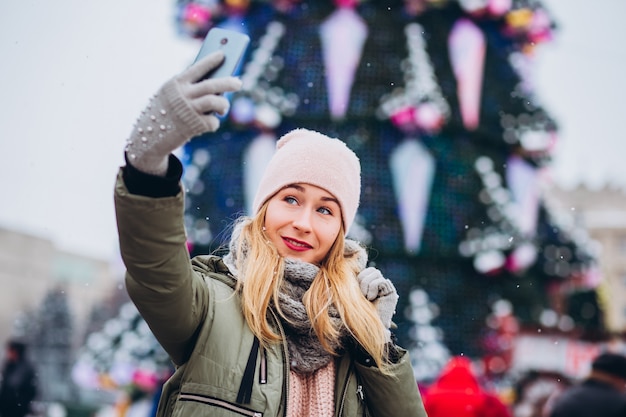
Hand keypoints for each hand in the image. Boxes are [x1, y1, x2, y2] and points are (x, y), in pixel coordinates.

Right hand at [125, 51, 242, 174]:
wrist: (149, 137)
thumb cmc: (165, 113)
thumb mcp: (172, 96)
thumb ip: (191, 90)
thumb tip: (220, 89)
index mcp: (176, 84)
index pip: (196, 68)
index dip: (210, 61)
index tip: (222, 54)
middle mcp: (182, 95)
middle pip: (211, 85)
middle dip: (228, 82)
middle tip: (239, 83)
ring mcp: (188, 110)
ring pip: (215, 102)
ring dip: (223, 105)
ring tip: (224, 108)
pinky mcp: (193, 126)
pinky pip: (212, 121)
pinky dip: (215, 122)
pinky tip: (210, 123)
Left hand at [357, 267, 398, 329]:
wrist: (366, 327)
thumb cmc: (358, 312)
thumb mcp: (354, 294)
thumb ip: (356, 282)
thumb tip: (350, 268)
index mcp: (373, 284)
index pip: (368, 270)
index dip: (360, 277)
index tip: (358, 292)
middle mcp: (382, 285)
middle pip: (372, 270)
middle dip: (363, 281)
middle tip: (363, 295)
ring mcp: (387, 288)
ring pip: (376, 273)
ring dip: (366, 285)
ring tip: (368, 298)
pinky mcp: (391, 292)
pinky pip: (379, 281)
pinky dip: (372, 289)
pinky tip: (373, 299)